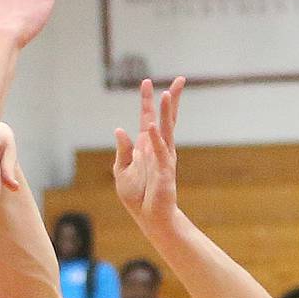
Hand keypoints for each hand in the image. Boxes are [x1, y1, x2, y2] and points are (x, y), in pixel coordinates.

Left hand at [113, 77, 183, 231]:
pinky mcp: (165, 171)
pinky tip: (152, 126)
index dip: (147, 101)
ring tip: (167, 94)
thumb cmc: (137, 196)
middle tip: (180, 79)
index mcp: (146, 146)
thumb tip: (119, 129)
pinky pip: (160, 152)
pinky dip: (156, 139)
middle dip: (169, 99)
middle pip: (166, 118)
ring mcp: (163, 157)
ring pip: (167, 130)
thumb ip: (122, 151)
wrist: (149, 218)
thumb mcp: (122, 171)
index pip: (148, 118)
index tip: (146, 81)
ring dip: (166, 112)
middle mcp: (158, 147)